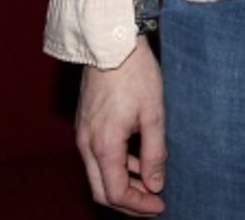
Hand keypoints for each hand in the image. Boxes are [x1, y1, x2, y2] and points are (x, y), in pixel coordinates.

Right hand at [76, 38, 165, 215]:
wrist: (111, 41)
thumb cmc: (135, 72)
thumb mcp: (154, 112)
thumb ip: (154, 152)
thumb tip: (155, 185)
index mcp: (103, 146)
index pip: (115, 194)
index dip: (138, 206)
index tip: (161, 206)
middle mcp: (86, 144)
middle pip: (102, 191)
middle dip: (128, 202)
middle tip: (153, 204)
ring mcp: (83, 134)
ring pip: (99, 174)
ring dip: (123, 183)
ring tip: (150, 183)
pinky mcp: (86, 123)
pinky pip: (98, 156)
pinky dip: (117, 165)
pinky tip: (138, 158)